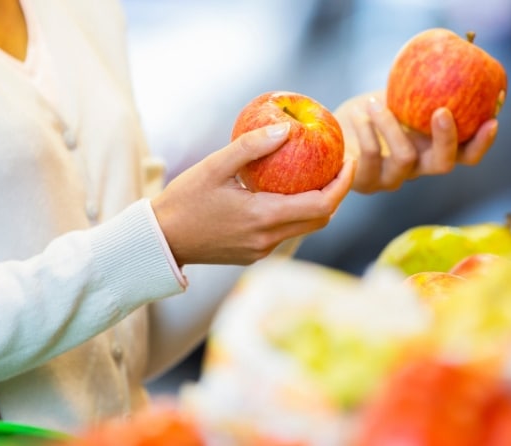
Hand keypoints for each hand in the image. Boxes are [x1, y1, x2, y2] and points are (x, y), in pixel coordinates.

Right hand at [151, 123, 355, 265]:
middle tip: (337, 165)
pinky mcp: (254, 254)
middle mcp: (268, 238)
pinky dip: (295, 213)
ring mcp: (262, 250)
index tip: (349, 160)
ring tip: (316, 176)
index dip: (343, 184)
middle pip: (320, 220)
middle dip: (335, 194)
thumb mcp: (214, 166)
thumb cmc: (184, 200)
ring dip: (317, 205)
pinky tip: (287, 193)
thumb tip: (286, 129)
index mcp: (263, 217)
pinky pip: (285, 232)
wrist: (162, 240)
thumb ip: (250, 147)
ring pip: (304, 228)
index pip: (322, 205)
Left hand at [336, 91, 498, 193]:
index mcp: (432, 150)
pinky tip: (358, 112)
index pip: (467, 156)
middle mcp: (417, 169)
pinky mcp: (365, 181)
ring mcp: (392, 179)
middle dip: (447, 139)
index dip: (482, 142)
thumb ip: (424, 87)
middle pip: (443, 165)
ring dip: (391, 126)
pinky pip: (371, 158)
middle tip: (441, 111)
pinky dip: (365, 131)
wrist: (337, 129)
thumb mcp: (401, 96)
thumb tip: (453, 55)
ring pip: (405, 158)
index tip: (492, 119)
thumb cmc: (372, 108)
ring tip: (375, 103)